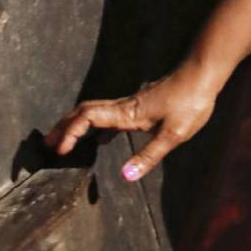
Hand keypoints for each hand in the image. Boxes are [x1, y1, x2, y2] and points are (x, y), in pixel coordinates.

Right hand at [44, 61, 220, 181]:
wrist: (203, 73)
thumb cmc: (190, 101)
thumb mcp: (173, 134)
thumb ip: (149, 155)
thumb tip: (125, 176)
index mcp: (127, 113)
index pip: (88, 118)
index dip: (70, 131)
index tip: (59, 150)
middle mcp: (124, 107)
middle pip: (84, 112)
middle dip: (64, 127)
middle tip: (47, 144)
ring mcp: (131, 104)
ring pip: (94, 111)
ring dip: (76, 124)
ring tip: (64, 141)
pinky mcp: (140, 105)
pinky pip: (109, 114)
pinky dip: (94, 125)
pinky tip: (99, 138)